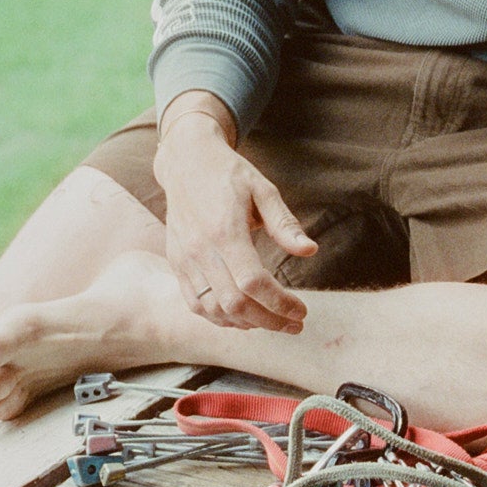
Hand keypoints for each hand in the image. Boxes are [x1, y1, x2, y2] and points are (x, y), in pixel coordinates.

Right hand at [153, 106, 316, 330]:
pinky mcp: (176, 264)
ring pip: (213, 309)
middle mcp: (200, 250)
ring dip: (245, 323)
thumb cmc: (228, 174)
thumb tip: (310, 251)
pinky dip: (220, 318)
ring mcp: (184, 259)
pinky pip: (195, 303)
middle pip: (234, 303)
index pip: (253, 282)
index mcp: (225, 230)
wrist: (186, 162)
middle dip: (268, 320)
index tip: (301, 311)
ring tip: (273, 322)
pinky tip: (243, 317)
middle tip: (294, 324)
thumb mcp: (263, 189)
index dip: (279, 303)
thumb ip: (285, 223)